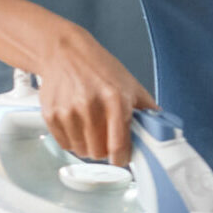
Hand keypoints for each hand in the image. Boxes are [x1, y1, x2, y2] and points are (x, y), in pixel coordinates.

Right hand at [0, 0, 153, 164]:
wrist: (65, 53)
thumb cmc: (100, 67)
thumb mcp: (130, 84)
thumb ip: (147, 108)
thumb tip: (162, 128)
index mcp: (115, 100)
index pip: (118, 144)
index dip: (122, 158)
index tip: (122, 159)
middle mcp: (90, 107)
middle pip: (98, 152)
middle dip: (105, 152)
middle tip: (107, 142)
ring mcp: (68, 112)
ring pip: (81, 150)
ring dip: (88, 147)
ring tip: (92, 131)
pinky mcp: (51, 115)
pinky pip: (64, 143)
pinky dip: (73, 141)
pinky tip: (78, 126)